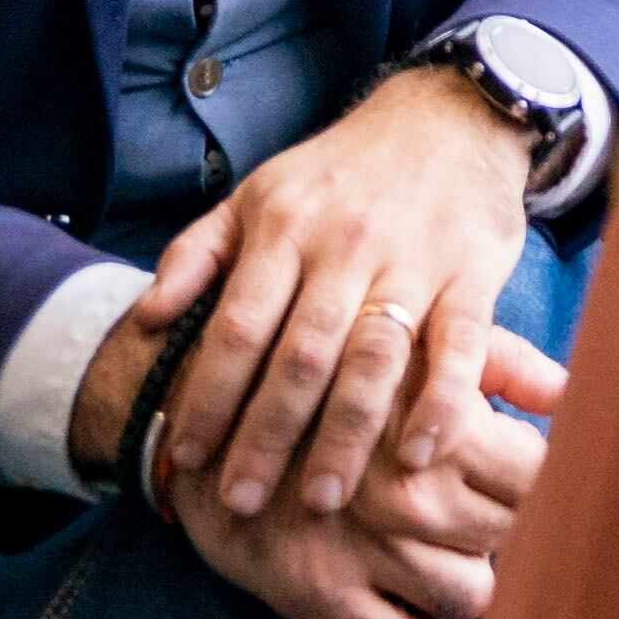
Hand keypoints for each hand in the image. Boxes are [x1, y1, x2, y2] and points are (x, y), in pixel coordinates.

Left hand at [131, 65, 534, 522]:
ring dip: (346, 436)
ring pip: (374, 360)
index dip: (209, 396)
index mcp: (285, 228)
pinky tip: (420, 454)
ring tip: (321, 500)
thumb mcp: (259, 192)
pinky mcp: (473, 272)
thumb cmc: (342, 171)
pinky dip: (443, 401)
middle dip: (268, 435)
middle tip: (241, 503)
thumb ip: (197, 252)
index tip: (186, 457)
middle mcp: (346, 245)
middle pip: (301, 356)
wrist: (448, 115)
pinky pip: (460, 345)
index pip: (237, 326)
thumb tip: (146, 317)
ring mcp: (413, 260)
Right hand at [157, 338, 563, 618]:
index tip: (510, 472)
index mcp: (441, 421)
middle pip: (512, 535)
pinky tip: (389, 588)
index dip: (534, 477)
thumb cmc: (315, 368)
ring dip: (458, 577)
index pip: (542, 471)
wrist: (195, 410)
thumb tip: (568, 390)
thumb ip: (495, 359)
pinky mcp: (317, 595)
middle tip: (463, 507)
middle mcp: (412, 492)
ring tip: (430, 548)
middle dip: (499, 525)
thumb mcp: (406, 341)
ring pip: (471, 596)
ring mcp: (367, 550)